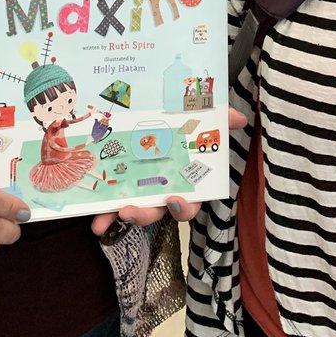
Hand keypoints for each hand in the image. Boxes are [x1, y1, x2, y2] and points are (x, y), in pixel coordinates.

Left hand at [90, 107, 247, 237]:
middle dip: (144, 214)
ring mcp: (142, 191)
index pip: (190, 203)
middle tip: (130, 210)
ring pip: (135, 210)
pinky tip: (94, 219)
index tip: (175, 199)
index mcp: (185, 182)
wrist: (159, 117)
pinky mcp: (121, 187)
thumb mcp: (202, 121)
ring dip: (121, 216)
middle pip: (158, 211)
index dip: (184, 207)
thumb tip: (241, 117)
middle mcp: (164, 191)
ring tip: (106, 217)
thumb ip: (220, 119)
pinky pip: (113, 203)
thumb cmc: (185, 127)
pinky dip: (104, 213)